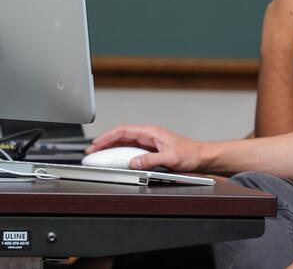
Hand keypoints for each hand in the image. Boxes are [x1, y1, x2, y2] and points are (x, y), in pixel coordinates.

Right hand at [86, 124, 203, 171]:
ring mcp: (149, 142)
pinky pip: (131, 149)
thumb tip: (133, 162)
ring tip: (98, 156)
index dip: (108, 136)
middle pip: (121, 136)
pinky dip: (120, 153)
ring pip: (125, 142)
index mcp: (152, 132)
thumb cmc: (190, 154)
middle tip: (91, 152)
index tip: (96, 144)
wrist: (201, 156)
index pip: (124, 131)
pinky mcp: (151, 149)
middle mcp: (149, 135)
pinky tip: (114, 159)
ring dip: (111, 148)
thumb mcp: (170, 158)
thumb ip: (151, 160)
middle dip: (104, 142)